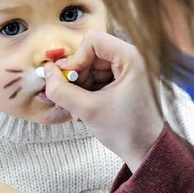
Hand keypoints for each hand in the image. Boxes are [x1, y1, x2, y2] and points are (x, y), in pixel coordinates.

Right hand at [43, 30, 164, 170]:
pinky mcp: (123, 81)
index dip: (76, 58)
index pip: (93, 40)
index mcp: (131, 58)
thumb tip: (46, 71)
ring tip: (78, 110)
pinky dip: (86, 92)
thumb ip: (61, 90)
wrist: (146, 152)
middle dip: (76, 76)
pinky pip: (97, 77)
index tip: (69, 80)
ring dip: (78, 87)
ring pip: (90, 67)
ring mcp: (127, 70)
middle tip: (69, 98)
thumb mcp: (88, 110)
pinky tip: (84, 110)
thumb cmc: (127, 131)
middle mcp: (131, 59)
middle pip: (90, 53)